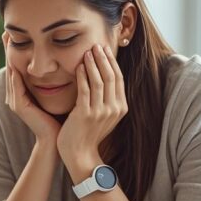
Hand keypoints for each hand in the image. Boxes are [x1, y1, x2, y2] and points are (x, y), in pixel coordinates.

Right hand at [3, 32, 60, 142]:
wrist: (56, 139)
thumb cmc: (59, 117)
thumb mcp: (56, 92)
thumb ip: (54, 78)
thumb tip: (65, 59)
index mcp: (23, 91)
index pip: (17, 66)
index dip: (15, 50)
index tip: (15, 33)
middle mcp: (15, 95)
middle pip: (10, 67)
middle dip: (7, 50)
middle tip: (5, 31)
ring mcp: (15, 101)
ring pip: (10, 74)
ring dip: (8, 57)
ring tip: (7, 42)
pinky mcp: (19, 106)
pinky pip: (15, 86)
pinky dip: (14, 73)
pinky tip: (14, 62)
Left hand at [56, 44, 126, 179]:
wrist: (79, 154)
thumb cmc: (88, 133)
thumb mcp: (103, 115)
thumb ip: (106, 99)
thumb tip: (104, 77)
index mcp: (121, 108)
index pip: (119, 79)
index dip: (112, 62)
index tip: (105, 50)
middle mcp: (114, 109)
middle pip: (111, 77)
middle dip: (104, 59)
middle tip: (96, 45)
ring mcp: (101, 112)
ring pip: (99, 81)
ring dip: (93, 64)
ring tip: (88, 51)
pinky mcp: (86, 114)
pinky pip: (85, 90)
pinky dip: (83, 76)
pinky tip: (79, 66)